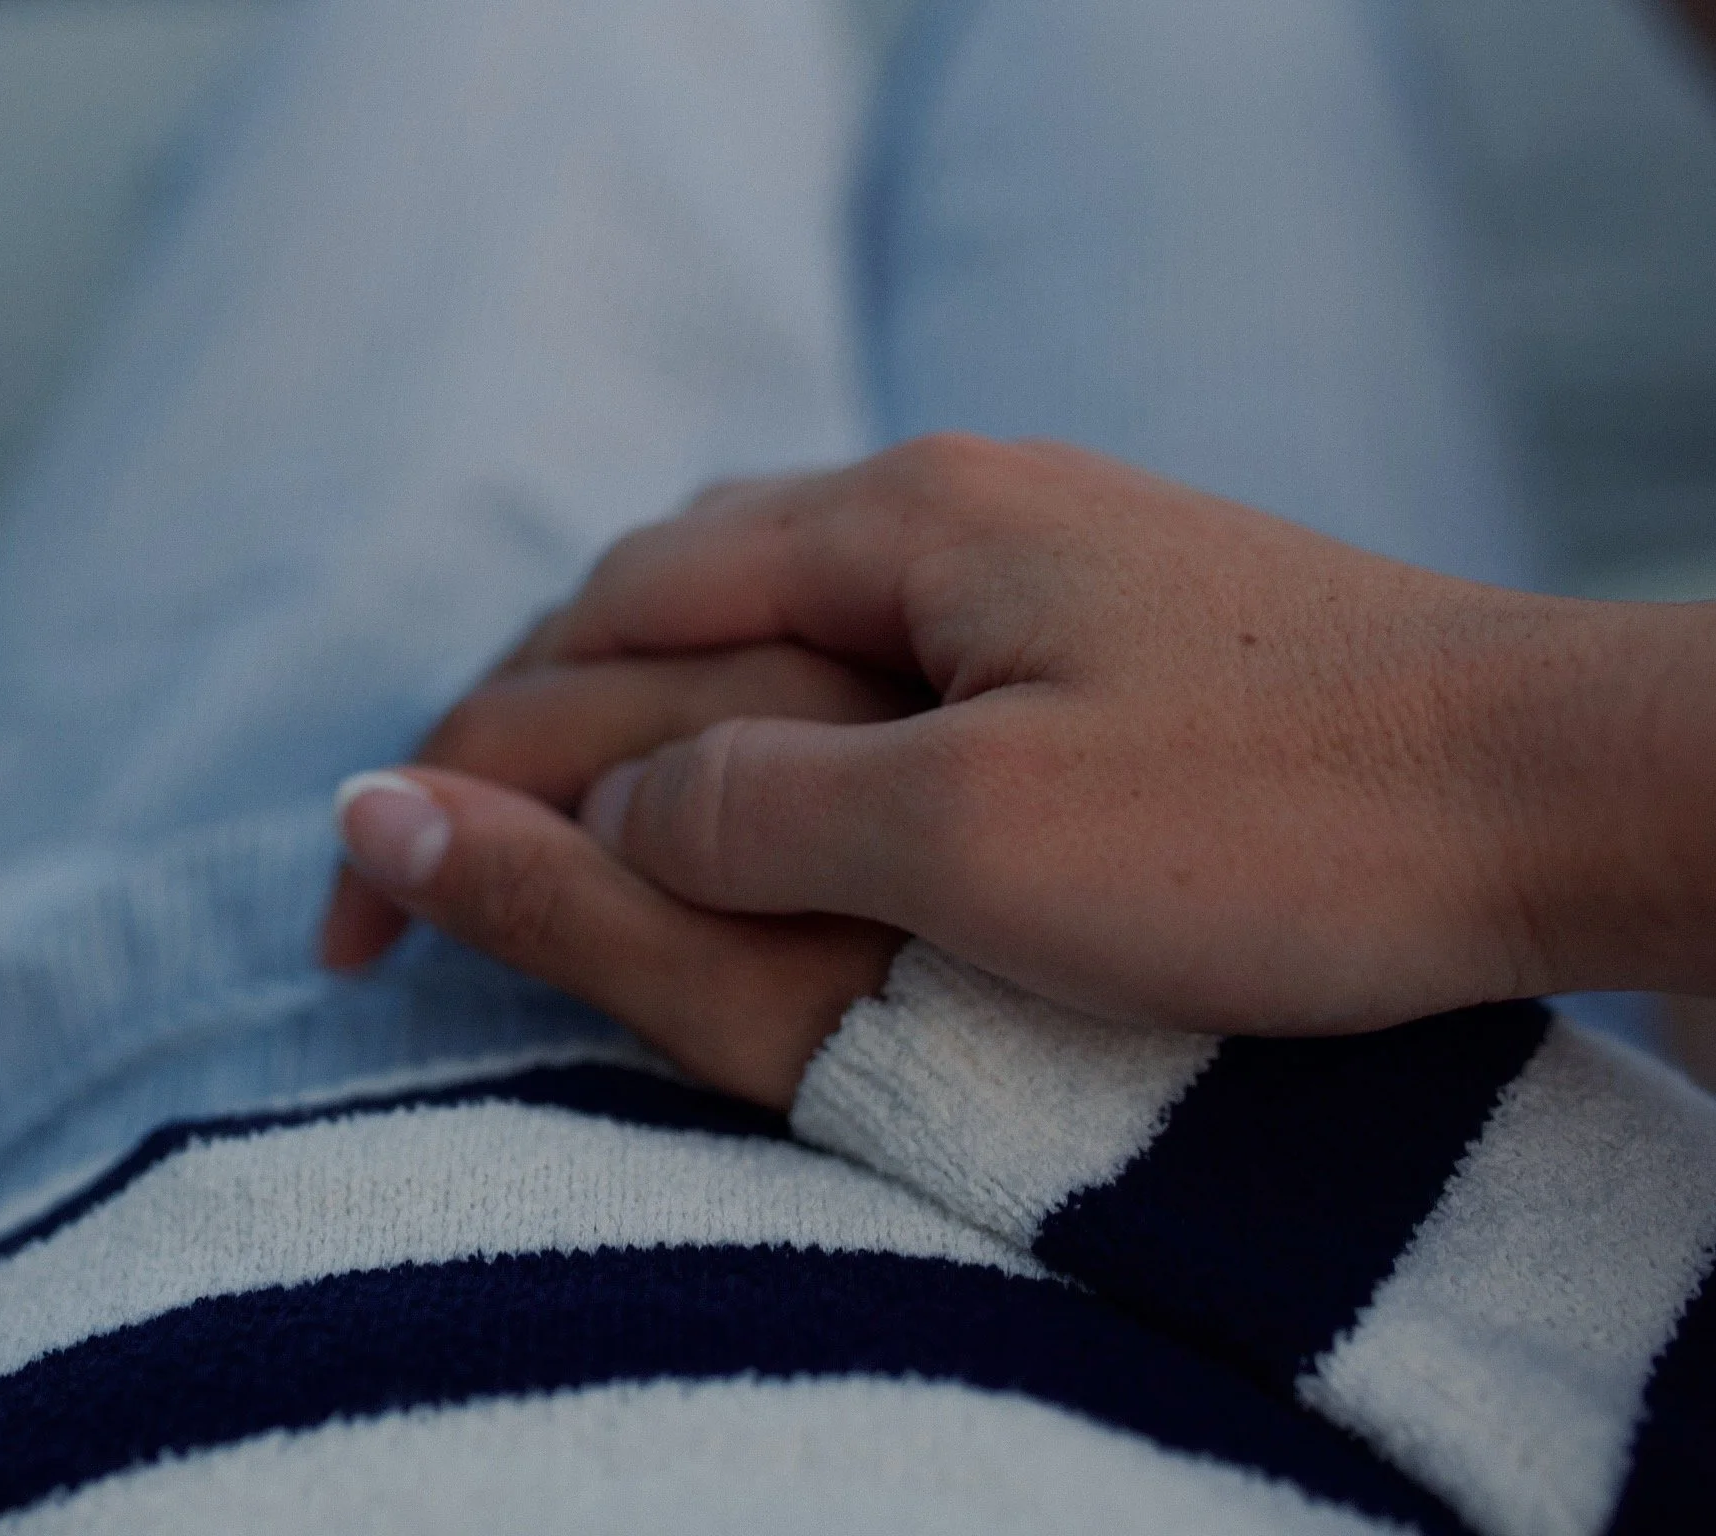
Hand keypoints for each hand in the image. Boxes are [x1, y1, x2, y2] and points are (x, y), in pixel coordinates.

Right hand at [342, 434, 1715, 1057]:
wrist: (1564, 788)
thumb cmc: (1285, 819)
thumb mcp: (969, 838)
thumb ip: (741, 804)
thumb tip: (560, 794)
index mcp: (893, 527)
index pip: (602, 629)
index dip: (459, 761)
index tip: (364, 900)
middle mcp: (945, 505)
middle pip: (660, 596)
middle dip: (521, 725)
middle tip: (433, 863)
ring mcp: (1026, 554)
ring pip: (760, 623)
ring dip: (634, 719)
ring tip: (556, 834)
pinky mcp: (1093, 623)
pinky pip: (861, 657)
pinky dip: (754, 727)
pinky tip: (758, 793)